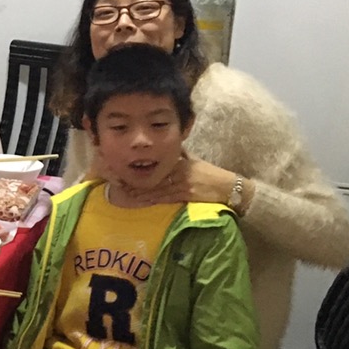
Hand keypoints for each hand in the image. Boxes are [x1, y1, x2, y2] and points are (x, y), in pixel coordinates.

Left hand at [108, 153, 235, 206]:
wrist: (229, 187)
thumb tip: (172, 147)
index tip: (126, 170)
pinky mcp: (186, 195)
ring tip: (125, 194)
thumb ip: (182, 155)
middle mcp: (179, 171)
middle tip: (119, 184)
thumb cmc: (212, 174)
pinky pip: (165, 198)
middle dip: (136, 182)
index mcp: (180, 162)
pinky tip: (141, 201)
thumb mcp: (196, 160)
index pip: (156, 166)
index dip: (141, 169)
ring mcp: (182, 184)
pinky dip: (152, 200)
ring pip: (156, 189)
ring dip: (140, 192)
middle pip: (153, 177)